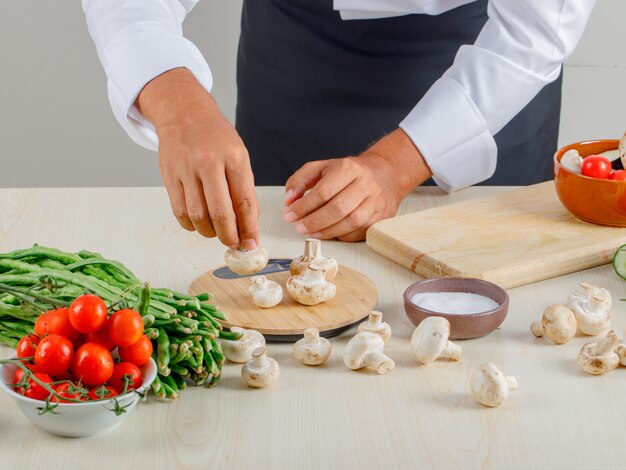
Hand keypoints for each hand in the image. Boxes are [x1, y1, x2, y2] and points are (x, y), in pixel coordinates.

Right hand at [136, 68, 258, 249]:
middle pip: (220, 212)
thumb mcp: (238, 155)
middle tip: (234, 244)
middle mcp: (209, 162)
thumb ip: (243, 188)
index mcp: (234, 157)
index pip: (244, 201)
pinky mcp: (169, 175)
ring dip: (209, 232)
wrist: (184, 113)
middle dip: (230, 236)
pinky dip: (191, 225)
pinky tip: (199, 224)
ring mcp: (187, 169)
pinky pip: (180, 211)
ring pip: (198, 216)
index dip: (249, 228)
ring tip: (216, 233)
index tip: (252, 243)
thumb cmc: (215, 137)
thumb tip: (247, 225)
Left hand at [283, 129, 430, 241]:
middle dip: (314, 221)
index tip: (289, 215)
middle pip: (338, 208)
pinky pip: (358, 231)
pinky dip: (341, 235)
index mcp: (348, 169)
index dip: (304, 206)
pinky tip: (329, 233)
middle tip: (299, 228)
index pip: (324, 191)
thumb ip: (300, 181)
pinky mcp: (381, 217)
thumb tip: (288, 201)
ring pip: (350, 222)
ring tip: (311, 233)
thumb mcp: (321, 168)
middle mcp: (365, 184)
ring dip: (327, 231)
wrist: (384, 175)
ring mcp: (376, 202)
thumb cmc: (347, 173)